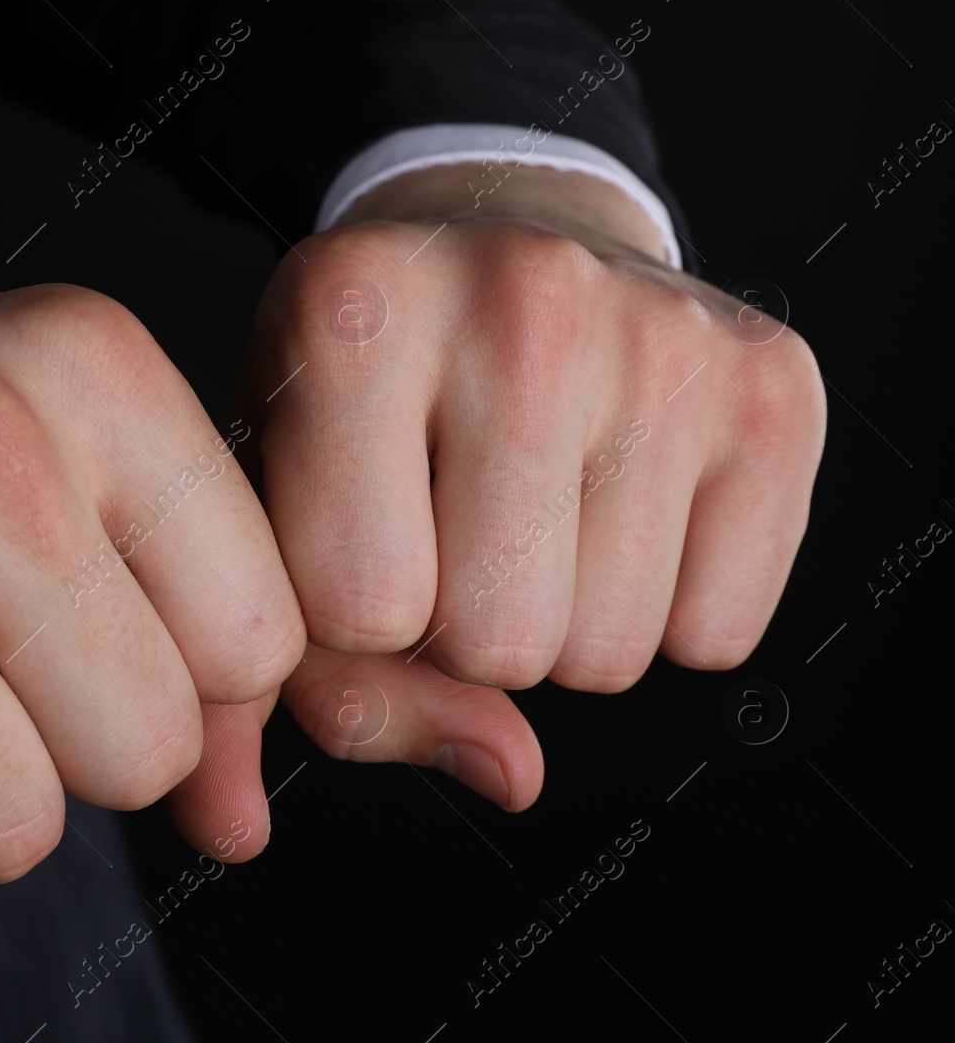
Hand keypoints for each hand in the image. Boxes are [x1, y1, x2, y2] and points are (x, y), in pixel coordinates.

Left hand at [174, 164, 824, 814]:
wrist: (498, 243)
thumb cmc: (359, 395)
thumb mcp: (270, 498)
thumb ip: (272, 679)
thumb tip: (379, 799)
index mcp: (349, 313)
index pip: (358, 611)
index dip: (349, 615)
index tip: (356, 533)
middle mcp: (516, 299)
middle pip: (496, 646)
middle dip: (459, 632)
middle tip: (452, 526)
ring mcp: (661, 336)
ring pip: (607, 656)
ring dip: (557, 625)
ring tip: (531, 508)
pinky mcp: (773, 386)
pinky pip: (716, 635)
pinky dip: (663, 611)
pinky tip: (618, 504)